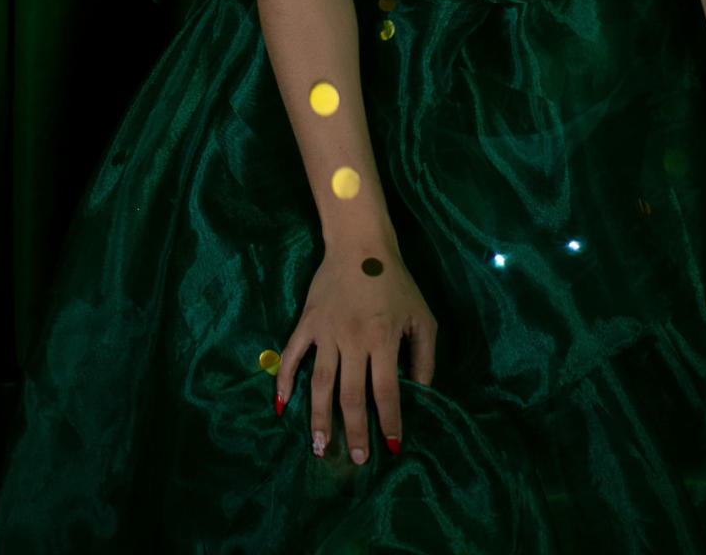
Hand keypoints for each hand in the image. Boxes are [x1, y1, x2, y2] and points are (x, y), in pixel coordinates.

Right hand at [275, 242, 437, 464]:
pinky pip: (291, 356)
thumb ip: (424, 356)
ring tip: (320, 447)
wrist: (360, 246)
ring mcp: (326, 332)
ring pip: (320, 384)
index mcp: (383, 339)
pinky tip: (281, 405)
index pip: (385, 392)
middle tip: (356, 459)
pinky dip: (284, 381)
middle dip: (354, 431)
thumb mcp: (421, 317)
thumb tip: (421, 391)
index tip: (391, 446)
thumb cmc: (396, 282)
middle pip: (350, 396)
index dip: (388, 421)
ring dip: (319, 418)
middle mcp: (353, 340)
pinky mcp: (307, 323)